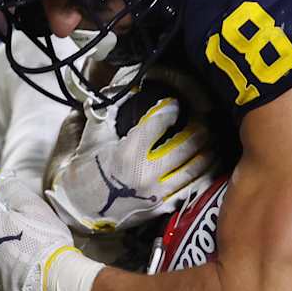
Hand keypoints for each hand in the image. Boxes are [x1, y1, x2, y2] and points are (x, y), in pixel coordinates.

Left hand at [0, 173, 81, 290]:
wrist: (53, 279)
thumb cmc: (43, 238)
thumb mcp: (31, 204)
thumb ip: (12, 188)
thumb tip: (1, 179)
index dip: (1, 187)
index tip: (17, 185)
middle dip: (1, 212)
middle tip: (25, 212)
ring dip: (2, 234)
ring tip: (26, 234)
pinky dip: (7, 252)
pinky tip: (23, 254)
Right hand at [46, 87, 216, 232]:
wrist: (80, 208)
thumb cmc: (87, 168)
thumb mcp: (95, 134)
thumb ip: (111, 108)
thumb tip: (124, 82)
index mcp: (129, 153)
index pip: (161, 121)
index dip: (171, 109)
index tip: (174, 104)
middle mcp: (147, 174)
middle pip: (189, 143)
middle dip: (200, 126)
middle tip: (204, 117)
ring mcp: (158, 193)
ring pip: (198, 165)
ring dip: (209, 148)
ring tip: (212, 136)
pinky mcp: (163, 207)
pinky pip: (195, 187)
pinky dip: (205, 172)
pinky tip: (208, 160)